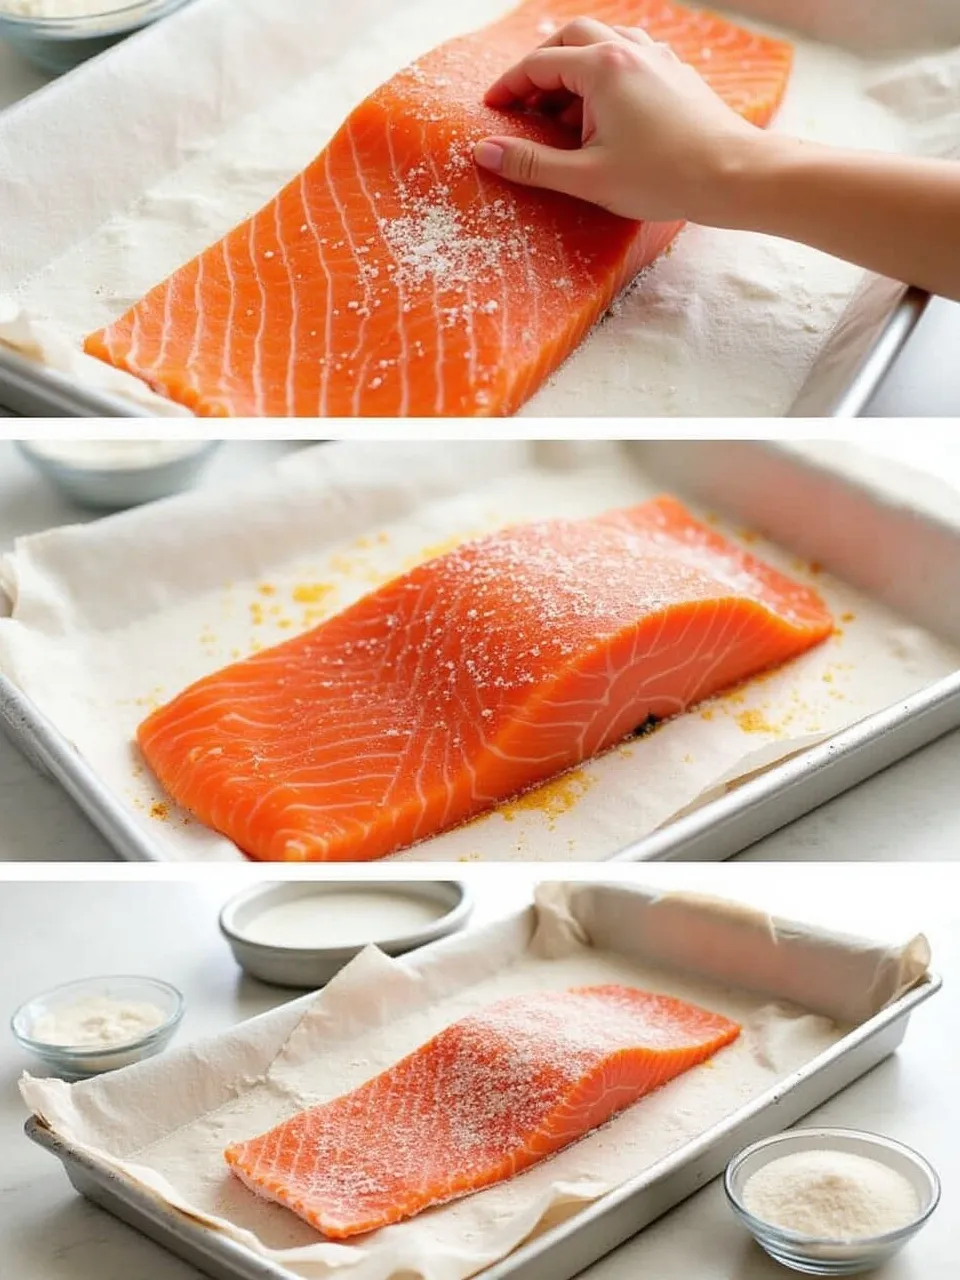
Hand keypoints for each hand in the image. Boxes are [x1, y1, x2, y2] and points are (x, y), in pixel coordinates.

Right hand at [474, 18, 764, 223]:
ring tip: (562, 110)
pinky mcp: (675, 73)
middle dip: (540, 68)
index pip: (538, 65)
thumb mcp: (587, 177)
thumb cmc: (663, 177)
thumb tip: (485, 153)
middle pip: (569, 38)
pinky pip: (630, 57)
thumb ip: (533, 163)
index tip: (491, 110)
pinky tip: (604, 110)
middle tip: (523, 104)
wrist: (733, 175)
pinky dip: (605, 75)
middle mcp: (629, 49)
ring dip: (574, 68)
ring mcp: (656, 57)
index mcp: (602, 67)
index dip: (508, 88)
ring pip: (602, 42)